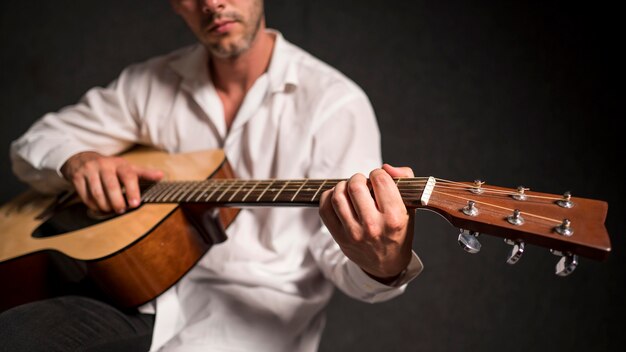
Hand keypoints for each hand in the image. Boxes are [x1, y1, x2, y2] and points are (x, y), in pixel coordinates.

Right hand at [61, 151, 163, 213]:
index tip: (135, 204)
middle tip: (122, 210)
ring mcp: (89, 171)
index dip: (132, 190)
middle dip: (117, 202)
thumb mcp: (127, 167)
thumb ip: (144, 173)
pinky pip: (85, 196)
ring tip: (111, 209)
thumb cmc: (110, 167)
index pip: (128, 175)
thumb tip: (161, 176)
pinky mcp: (77, 178)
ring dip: (105, 206)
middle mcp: (104, 165)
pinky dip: (93, 205)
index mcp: (119, 163)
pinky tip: (99, 207)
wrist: (81, 159)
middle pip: (111, 186)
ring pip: (97, 193)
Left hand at [319, 164, 414, 283]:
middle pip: (355, 186)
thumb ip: (404, 180)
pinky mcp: (339, 237)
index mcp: (394, 218)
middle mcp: (373, 227)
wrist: (387, 264)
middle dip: (358, 178)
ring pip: (338, 196)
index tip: (378, 179)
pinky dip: (329, 196)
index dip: (378, 174)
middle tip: (362, 183)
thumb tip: (386, 167)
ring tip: (350, 189)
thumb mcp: (410, 207)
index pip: (380, 180)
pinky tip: (339, 197)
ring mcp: (354, 234)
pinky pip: (325, 209)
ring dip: (343, 186)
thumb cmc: (398, 231)